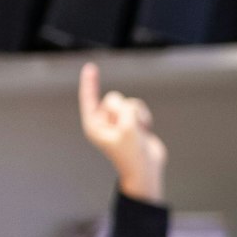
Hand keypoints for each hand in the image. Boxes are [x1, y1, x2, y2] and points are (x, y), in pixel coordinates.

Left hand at [78, 62, 166, 202]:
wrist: (146, 169)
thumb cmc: (132, 154)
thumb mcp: (127, 128)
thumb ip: (126, 109)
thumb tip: (130, 106)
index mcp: (94, 126)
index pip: (89, 99)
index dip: (89, 83)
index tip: (90, 67)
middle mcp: (104, 122)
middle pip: (113, 99)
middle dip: (124, 110)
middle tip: (128, 128)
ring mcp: (119, 122)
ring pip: (128, 103)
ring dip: (137, 114)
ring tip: (139, 131)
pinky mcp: (132, 123)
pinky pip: (138, 108)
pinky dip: (144, 117)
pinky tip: (145, 130)